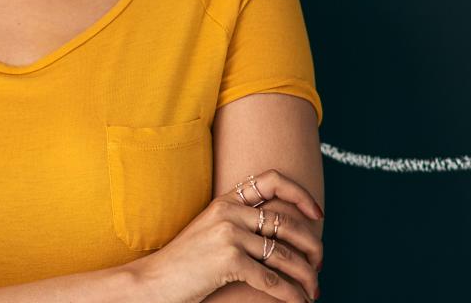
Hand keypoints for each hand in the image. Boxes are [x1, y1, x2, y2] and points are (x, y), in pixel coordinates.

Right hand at [140, 169, 324, 302]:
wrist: (152, 281)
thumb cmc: (183, 263)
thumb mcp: (211, 232)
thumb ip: (240, 225)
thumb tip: (281, 236)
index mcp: (225, 201)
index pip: (272, 180)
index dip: (300, 194)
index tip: (318, 214)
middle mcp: (229, 212)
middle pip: (287, 222)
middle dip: (313, 245)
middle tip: (319, 264)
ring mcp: (229, 235)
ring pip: (285, 255)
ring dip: (306, 276)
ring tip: (312, 290)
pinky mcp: (229, 260)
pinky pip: (273, 280)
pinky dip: (291, 295)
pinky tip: (299, 302)